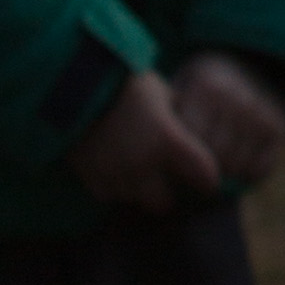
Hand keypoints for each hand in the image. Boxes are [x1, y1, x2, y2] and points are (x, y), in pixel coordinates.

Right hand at [68, 64, 227, 216]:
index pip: (203, 174)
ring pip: (134, 200)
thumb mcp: (160, 92)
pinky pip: (109, 194)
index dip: (208, 179)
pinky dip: (115, 186)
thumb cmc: (124, 82)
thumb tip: (188, 124)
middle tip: (165, 179)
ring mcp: (116, 175)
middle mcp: (144, 165)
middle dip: (166, 193)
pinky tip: (115, 167)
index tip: (208, 181)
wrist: (75, 85)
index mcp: (168, 140)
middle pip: (164, 202)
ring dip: (138, 189)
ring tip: (134, 168)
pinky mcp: (91, 179)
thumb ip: (176, 114)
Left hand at [169, 49, 284, 193]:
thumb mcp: (183, 87)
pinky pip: (260, 170)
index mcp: (207, 85)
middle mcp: (238, 97)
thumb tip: (160, 160)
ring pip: (236, 168)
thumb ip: (169, 118)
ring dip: (225, 173)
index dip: (181, 156)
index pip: (189, 143)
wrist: (253, 65)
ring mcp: (262, 112)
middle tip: (197, 167)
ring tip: (216, 163)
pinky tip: (238, 161)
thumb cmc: (204, 87)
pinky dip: (248, 174)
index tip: (179, 158)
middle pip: (213, 159)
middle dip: (203, 169)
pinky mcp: (281, 127)